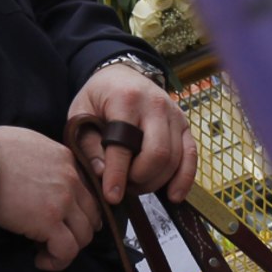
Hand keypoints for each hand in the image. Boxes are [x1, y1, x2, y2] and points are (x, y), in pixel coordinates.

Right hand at [0, 125, 104, 271]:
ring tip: (46, 252)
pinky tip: (41, 260)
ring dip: (68, 249)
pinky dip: (57, 261)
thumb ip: (45, 161)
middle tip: (55, 239)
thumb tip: (39, 178)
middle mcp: (71, 180)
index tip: (61, 222)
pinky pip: (66, 251)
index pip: (86, 193)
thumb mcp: (29, 144)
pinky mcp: (48, 221)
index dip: (76, 212)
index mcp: (66, 160)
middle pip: (91, 216)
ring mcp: (62, 202)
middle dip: (77, 232)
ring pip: (83, 236)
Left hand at [67, 63, 196, 204]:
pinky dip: (184, 179)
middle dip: (140, 179)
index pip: (124, 144)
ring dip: (156, 181)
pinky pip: (191, 156)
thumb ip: (88, 145)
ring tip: (136, 185)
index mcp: (126, 99)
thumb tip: (102, 175)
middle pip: (157, 154)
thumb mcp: (81, 114)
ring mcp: (174, 114)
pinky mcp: (185, 124)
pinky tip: (174, 195)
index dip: (118, 174)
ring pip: (174, 159)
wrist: (122, 75)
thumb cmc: (99, 97)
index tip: (112, 196)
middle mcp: (155, 105)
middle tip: (124, 186)